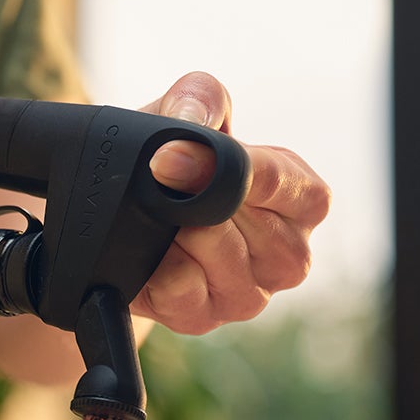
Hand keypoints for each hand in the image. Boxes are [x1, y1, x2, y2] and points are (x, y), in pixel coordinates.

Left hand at [136, 71, 329, 333]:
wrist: (117, 211)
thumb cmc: (172, 157)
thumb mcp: (188, 112)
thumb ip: (200, 99)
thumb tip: (190, 127)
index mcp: (302, 203)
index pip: (298, 192)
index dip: (244, 172)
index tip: (183, 156)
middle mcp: (287, 256)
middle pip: (262, 234)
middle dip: (203, 203)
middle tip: (161, 179)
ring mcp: (247, 295)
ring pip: (226, 266)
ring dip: (181, 234)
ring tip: (163, 216)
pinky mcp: (203, 319)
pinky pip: (184, 295)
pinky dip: (158, 270)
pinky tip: (148, 252)